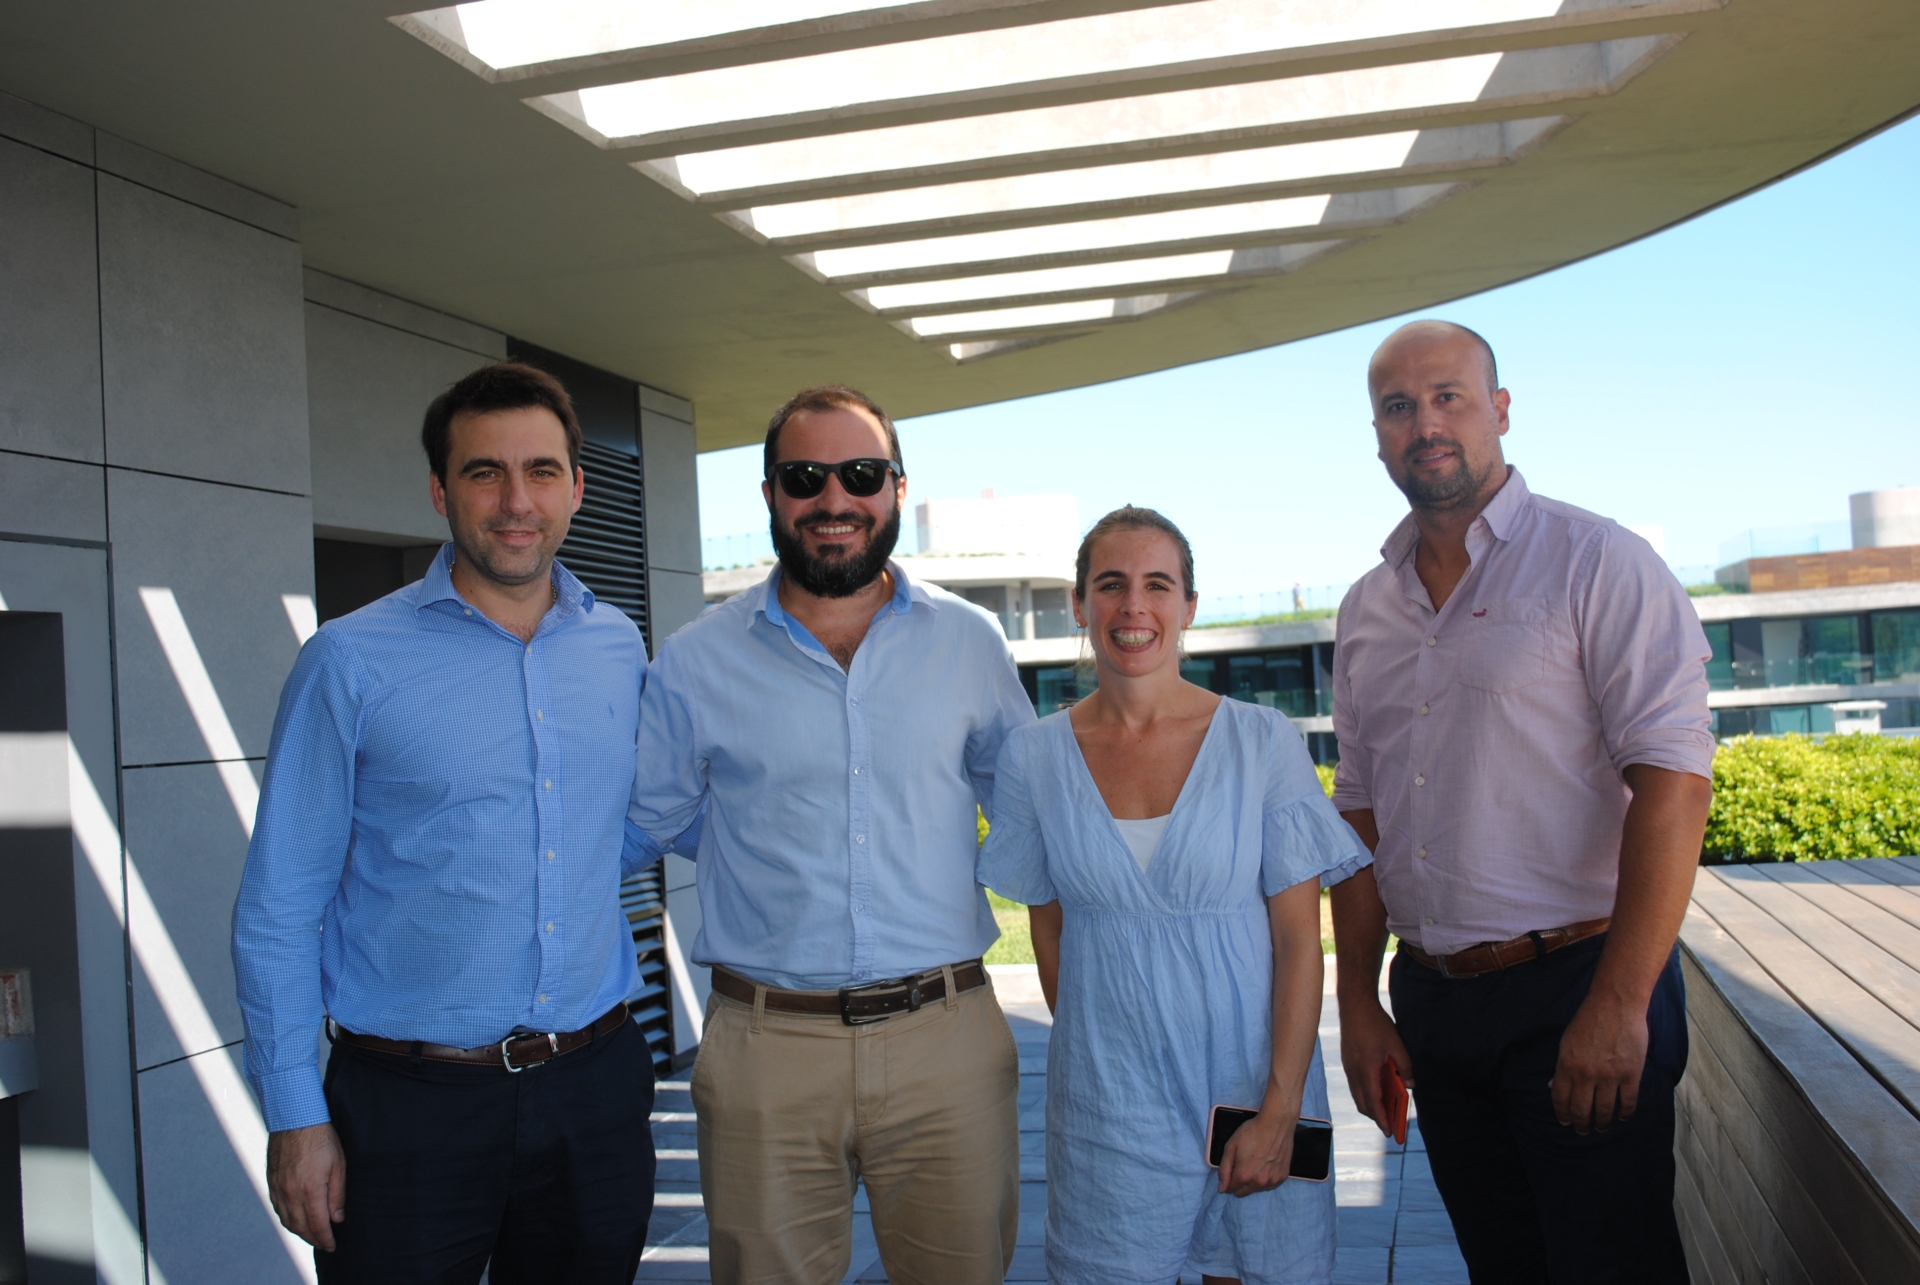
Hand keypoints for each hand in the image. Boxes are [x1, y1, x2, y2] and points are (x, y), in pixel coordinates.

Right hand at [268, 1123, 345, 1250]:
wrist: (295, 1118)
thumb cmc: (322, 1139)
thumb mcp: (338, 1165)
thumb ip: (337, 1194)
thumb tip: (336, 1218)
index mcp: (310, 1190)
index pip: (317, 1225)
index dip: (325, 1238)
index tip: (331, 1246)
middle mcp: (291, 1193)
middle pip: (300, 1227)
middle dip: (313, 1238)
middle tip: (324, 1243)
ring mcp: (278, 1188)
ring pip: (287, 1220)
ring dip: (299, 1231)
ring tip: (311, 1235)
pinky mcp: (271, 1182)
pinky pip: (278, 1208)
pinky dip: (287, 1219)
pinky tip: (295, 1219)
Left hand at [1217, 1108, 1295, 1196]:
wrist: (1276, 1124)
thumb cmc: (1252, 1132)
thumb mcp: (1231, 1147)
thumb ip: (1224, 1169)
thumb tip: (1222, 1188)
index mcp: (1243, 1176)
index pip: (1229, 1189)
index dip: (1227, 1180)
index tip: (1231, 1170)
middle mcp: (1259, 1183)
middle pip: (1243, 1193)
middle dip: (1239, 1183)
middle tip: (1243, 1166)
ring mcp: (1272, 1181)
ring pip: (1256, 1190)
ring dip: (1253, 1182)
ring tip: (1256, 1163)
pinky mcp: (1282, 1178)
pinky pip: (1269, 1185)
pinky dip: (1265, 1179)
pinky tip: (1265, 1165)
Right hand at [1337, 997, 1413, 1136]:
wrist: (1354, 1005)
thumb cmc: (1375, 1023)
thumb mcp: (1396, 1044)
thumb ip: (1405, 1065)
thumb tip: (1410, 1084)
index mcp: (1366, 1069)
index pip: (1373, 1102)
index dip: (1381, 1119)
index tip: (1389, 1131)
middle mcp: (1354, 1072)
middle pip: (1362, 1103)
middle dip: (1376, 1117)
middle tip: (1390, 1124)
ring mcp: (1348, 1067)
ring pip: (1357, 1095)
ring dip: (1370, 1105)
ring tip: (1385, 1110)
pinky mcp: (1347, 1062)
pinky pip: (1355, 1085)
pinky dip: (1365, 1093)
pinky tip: (1377, 1090)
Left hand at [1551, 992, 1648, 1133]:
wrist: (1616, 1004)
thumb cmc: (1588, 1020)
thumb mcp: (1567, 1041)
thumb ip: (1562, 1066)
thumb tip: (1553, 1086)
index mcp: (1567, 1065)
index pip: (1561, 1099)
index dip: (1563, 1114)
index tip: (1566, 1122)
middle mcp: (1586, 1074)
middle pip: (1582, 1110)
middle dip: (1582, 1124)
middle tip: (1584, 1131)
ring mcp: (1610, 1076)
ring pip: (1605, 1110)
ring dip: (1602, 1123)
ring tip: (1602, 1127)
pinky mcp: (1631, 1075)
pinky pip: (1628, 1102)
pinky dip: (1625, 1114)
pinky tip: (1622, 1117)